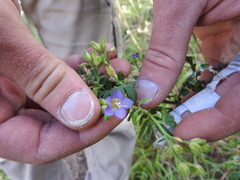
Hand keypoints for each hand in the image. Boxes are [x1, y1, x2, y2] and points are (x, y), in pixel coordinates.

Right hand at [0, 0, 130, 163]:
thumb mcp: (6, 44)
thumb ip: (43, 80)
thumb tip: (86, 114)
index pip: (39, 147)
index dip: (81, 136)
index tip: (114, 115)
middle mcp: (2, 109)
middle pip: (56, 125)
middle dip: (95, 107)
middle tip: (122, 90)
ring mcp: (15, 90)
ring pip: (62, 99)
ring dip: (94, 85)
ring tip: (119, 68)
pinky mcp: (26, 71)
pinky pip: (58, 77)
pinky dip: (80, 68)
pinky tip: (101, 57)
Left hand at [136, 0, 239, 140]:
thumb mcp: (181, 2)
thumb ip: (166, 51)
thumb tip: (147, 96)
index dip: (217, 122)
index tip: (180, 133)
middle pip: (237, 98)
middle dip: (203, 115)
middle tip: (167, 125)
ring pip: (228, 87)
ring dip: (197, 102)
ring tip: (167, 110)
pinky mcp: (229, 38)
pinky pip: (219, 70)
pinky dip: (197, 83)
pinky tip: (175, 88)